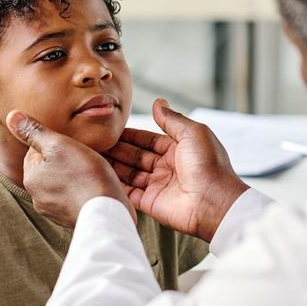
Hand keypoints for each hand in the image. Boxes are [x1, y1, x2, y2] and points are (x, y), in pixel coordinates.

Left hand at [6, 111, 134, 227]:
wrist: (106, 212)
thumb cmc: (86, 177)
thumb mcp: (59, 145)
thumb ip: (34, 131)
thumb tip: (11, 117)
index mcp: (31, 177)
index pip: (36, 151)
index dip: (56, 144)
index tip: (72, 145)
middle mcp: (37, 197)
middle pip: (49, 169)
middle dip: (64, 161)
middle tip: (84, 158)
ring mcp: (54, 210)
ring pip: (61, 184)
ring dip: (73, 177)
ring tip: (91, 173)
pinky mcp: (70, 218)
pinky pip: (72, 199)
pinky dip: (81, 192)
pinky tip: (93, 188)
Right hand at [105, 99, 248, 241]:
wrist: (214, 202)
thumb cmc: (209, 165)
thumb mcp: (193, 133)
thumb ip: (172, 119)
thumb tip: (158, 102)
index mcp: (179, 150)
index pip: (148, 140)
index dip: (130, 135)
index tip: (110, 130)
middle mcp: (167, 167)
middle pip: (136, 156)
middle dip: (117, 149)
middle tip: (96, 142)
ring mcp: (158, 186)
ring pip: (129, 173)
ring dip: (113, 165)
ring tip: (93, 156)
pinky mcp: (151, 203)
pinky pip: (129, 192)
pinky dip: (115, 184)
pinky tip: (100, 175)